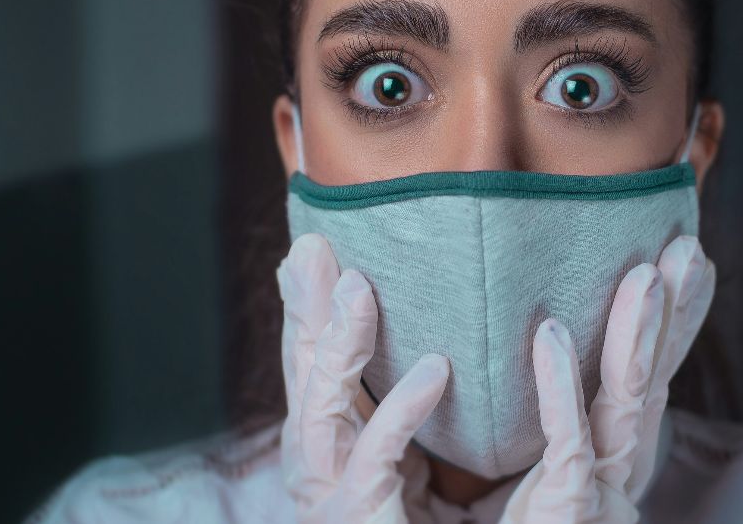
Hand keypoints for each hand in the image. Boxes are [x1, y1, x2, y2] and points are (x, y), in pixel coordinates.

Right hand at [277, 234, 449, 522]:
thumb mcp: (407, 476)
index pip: (317, 374)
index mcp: (334, 456)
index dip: (312, 316)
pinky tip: (438, 369)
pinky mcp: (360, 520)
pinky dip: (402, 411)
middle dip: (306, 312)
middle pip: (304, 379)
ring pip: (321, 409)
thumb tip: (426, 359)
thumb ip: (397, 421)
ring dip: (337, 345)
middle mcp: (323, 475)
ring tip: (360, 286)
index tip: (314, 256)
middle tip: (313, 246)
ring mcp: (333, 499)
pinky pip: (377, 460)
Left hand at [500, 236, 715, 522]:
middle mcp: (609, 470)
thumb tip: (535, 348)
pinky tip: (546, 336)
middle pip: (649, 381)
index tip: (681, 264)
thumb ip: (539, 416)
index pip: (637, 375)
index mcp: (603, 452)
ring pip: (626, 404)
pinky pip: (565, 444)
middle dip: (677, 317)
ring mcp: (594, 491)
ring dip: (640, 336)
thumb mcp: (523, 468)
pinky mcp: (564, 511)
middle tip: (692, 253)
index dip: (666, 323)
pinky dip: (557, 389)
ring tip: (657, 274)